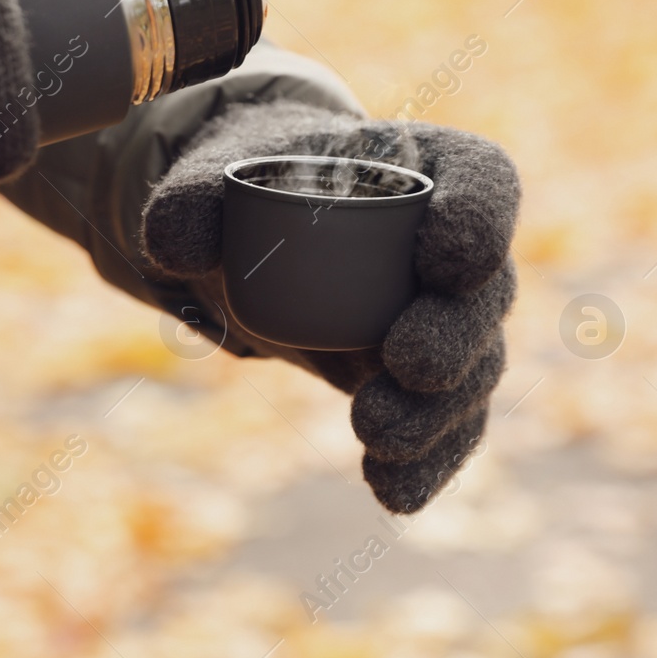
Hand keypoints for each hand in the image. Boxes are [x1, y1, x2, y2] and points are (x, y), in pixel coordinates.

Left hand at [140, 99, 519, 512]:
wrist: (255, 235)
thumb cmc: (250, 186)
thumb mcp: (213, 178)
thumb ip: (189, 199)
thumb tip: (170, 242)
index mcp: (425, 166)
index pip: (482, 179)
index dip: (479, 217)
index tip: (443, 260)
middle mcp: (456, 244)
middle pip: (486, 290)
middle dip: (456, 335)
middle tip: (407, 364)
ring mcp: (451, 317)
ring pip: (473, 369)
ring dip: (437, 413)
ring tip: (377, 435)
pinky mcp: (430, 382)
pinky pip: (447, 427)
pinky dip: (426, 463)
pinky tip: (392, 492)